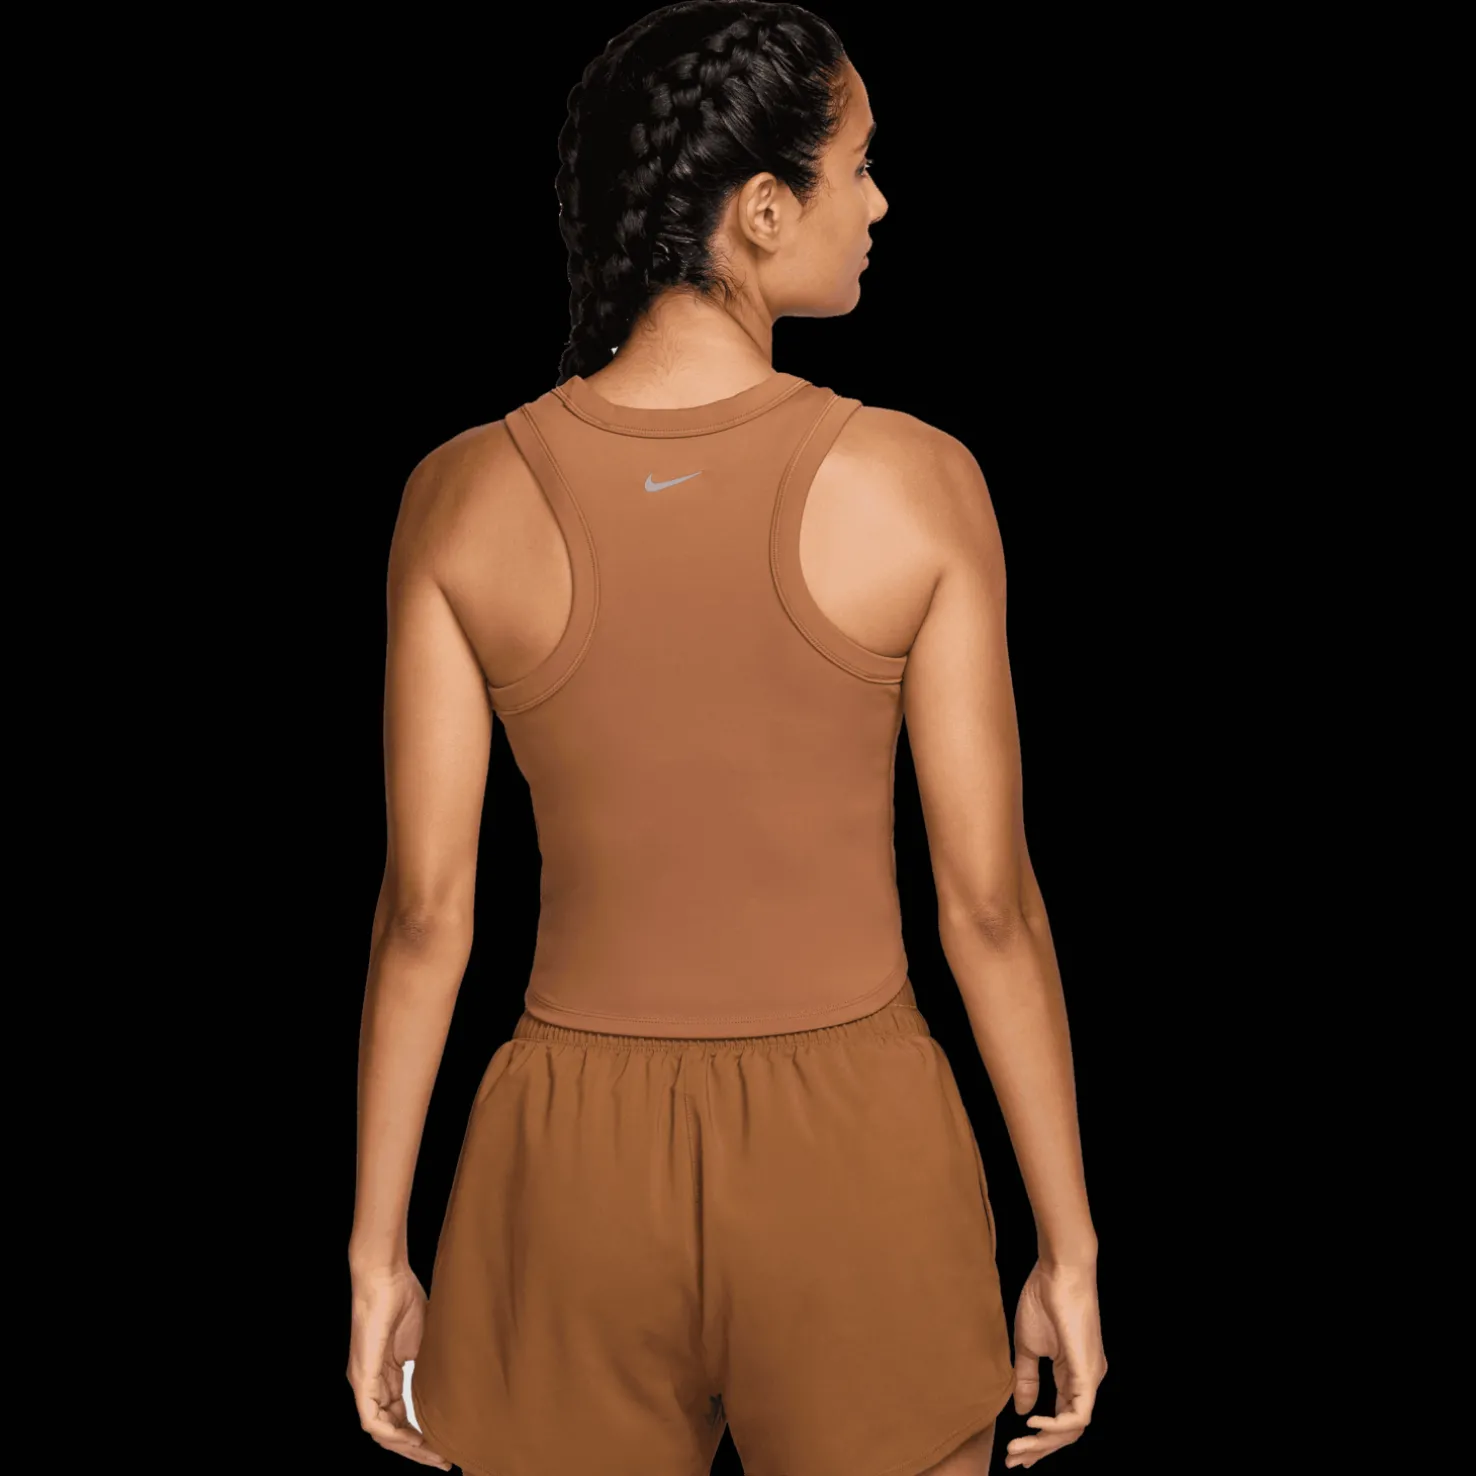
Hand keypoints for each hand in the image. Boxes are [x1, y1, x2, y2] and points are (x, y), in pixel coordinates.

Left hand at [347, 1263, 452, 1469]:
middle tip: (442, 1460)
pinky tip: (412, 1439)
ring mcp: (363, 1382)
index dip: (420, 1435)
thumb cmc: (404, 1298)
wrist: (386, 1276)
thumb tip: (451, 1387)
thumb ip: (429, 1366)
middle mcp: (370, 1384)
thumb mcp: (423, 1341)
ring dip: (406, 1446)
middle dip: (416, 1449)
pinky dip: (391, 1433)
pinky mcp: (362, 1376)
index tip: (443, 1446)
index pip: (399, 1417)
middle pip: (390, 1430)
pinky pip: (371, 1419)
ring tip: (432, 1454)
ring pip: (380, 1431)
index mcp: (385, 1375)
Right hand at [1004, 1258, 1106, 1468]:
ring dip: (1044, 1443)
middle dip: (1040, 1450)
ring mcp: (1090, 1378)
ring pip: (1073, 1428)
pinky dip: (1056, 1426)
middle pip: (1068, 1431)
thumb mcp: (1028, 1345)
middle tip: (1014, 1460)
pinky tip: (1033, 1425)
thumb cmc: (1043, 1297)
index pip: (1062, 1419)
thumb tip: (1023, 1410)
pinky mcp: (1088, 1372)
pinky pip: (1078, 1414)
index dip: (1040, 1440)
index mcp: (1074, 1374)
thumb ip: (1027, 1379)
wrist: (1059, 1269)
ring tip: (1018, 1448)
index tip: (1015, 1451)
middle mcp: (1087, 1381)